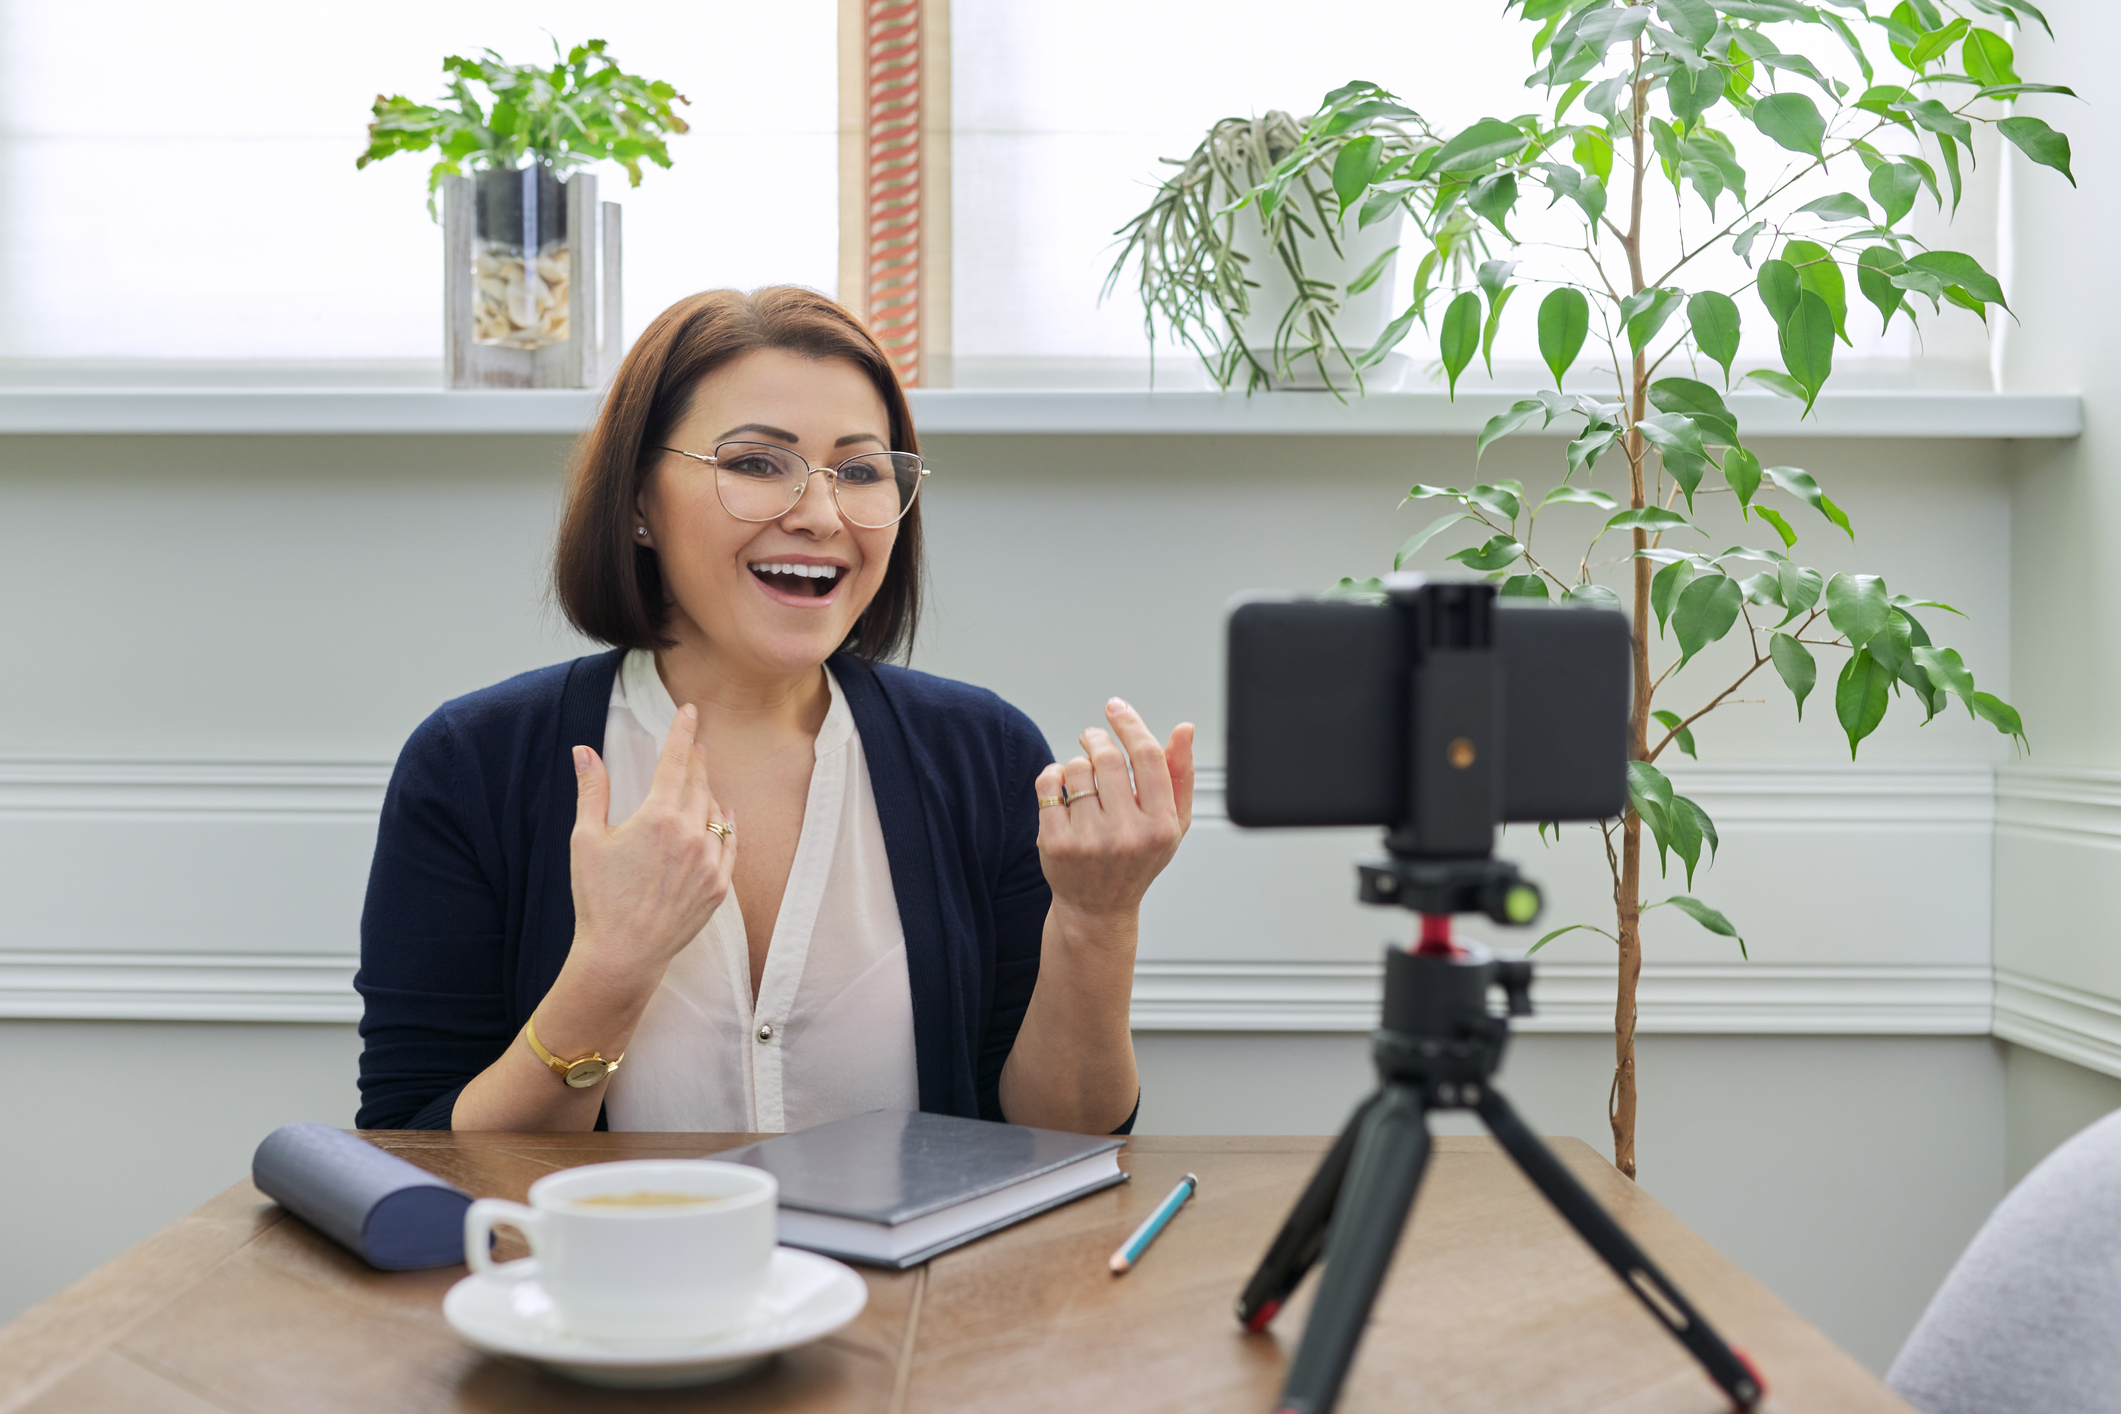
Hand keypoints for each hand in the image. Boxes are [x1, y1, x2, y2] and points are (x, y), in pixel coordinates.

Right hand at [566, 704, 735, 989]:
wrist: (622, 955)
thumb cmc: (597, 898)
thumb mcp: (586, 839)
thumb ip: (591, 791)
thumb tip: (583, 751)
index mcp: (658, 817)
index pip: (676, 761)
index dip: (682, 732)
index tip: (690, 710)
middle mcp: (691, 834)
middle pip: (699, 783)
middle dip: (695, 761)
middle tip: (693, 747)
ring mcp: (710, 861)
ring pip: (716, 812)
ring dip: (707, 793)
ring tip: (697, 785)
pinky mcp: (720, 886)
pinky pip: (729, 843)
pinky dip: (726, 825)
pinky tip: (723, 816)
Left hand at [1034, 698, 1194, 923]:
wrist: (1098, 909)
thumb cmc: (1138, 859)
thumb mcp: (1172, 823)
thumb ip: (1181, 774)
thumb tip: (1184, 729)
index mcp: (1161, 826)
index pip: (1147, 757)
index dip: (1130, 724)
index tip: (1116, 707)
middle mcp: (1127, 835)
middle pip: (1108, 757)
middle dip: (1097, 738)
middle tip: (1092, 737)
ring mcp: (1089, 840)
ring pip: (1076, 768)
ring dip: (1077, 763)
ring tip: (1083, 779)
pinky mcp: (1056, 843)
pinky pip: (1049, 783)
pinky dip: (1053, 775)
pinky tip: (1062, 786)